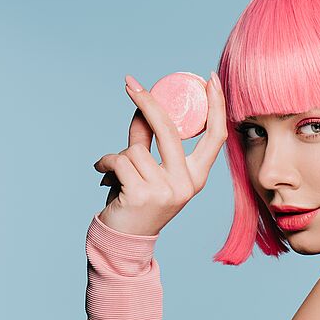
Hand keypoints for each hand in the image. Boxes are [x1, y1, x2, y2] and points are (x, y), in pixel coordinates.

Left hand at [94, 72, 226, 235]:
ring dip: (119, 156)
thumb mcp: (148, 171)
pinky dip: (105, 163)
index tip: (209, 79)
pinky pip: (120, 160)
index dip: (216, 106)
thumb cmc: (136, 202)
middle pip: (171, 131)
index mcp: (196, 178)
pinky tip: (103, 174)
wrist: (123, 241)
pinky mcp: (142, 195)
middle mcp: (186, 185)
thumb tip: (142, 107)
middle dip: (148, 103)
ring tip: (114, 172)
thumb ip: (146, 141)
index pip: (215, 137)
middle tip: (130, 84)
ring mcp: (166, 191)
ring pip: (136, 150)